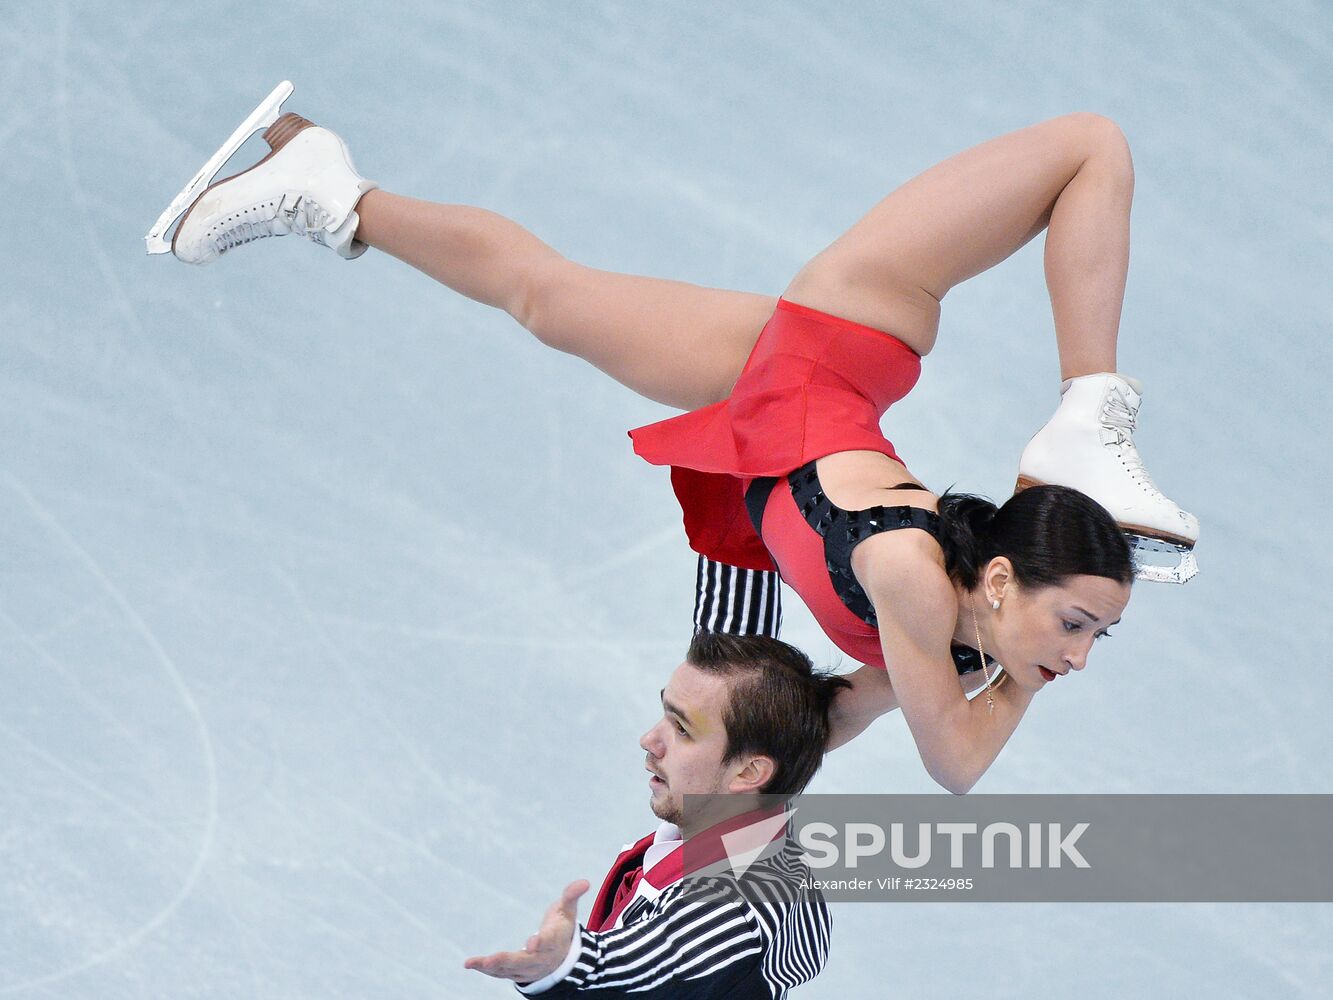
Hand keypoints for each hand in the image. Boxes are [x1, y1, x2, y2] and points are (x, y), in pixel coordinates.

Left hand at [464, 880, 590, 982]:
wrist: (564, 960)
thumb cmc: (562, 929)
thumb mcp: (567, 911)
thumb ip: (572, 896)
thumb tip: (585, 881)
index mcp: (554, 941)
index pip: (548, 942)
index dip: (540, 942)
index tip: (532, 942)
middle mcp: (540, 958)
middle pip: (523, 962)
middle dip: (506, 961)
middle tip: (490, 959)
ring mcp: (528, 969)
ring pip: (509, 971)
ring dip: (491, 967)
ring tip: (473, 962)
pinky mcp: (517, 974)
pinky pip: (501, 974)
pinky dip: (487, 970)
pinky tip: (471, 964)